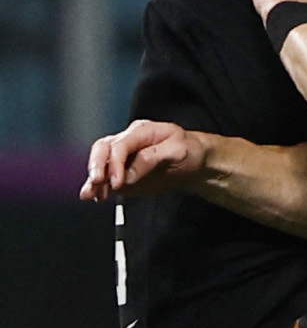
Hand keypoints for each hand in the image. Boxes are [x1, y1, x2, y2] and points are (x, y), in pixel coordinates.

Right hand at [82, 119, 212, 201]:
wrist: (195, 162)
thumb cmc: (189, 150)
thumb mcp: (178, 150)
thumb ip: (152, 159)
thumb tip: (128, 175)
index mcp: (141, 131)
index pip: (120, 145)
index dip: (115, 163)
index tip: (118, 182)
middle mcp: (127, 141)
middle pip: (102, 149)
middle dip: (97, 166)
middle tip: (98, 183)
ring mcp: (122, 157)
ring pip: (99, 164)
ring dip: (93, 179)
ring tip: (90, 194)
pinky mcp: (121, 173)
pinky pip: (105, 178)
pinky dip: (97, 187)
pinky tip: (94, 195)